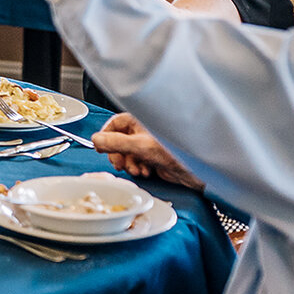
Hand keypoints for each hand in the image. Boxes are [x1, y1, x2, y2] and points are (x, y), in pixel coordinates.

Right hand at [90, 113, 204, 189]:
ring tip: (138, 169)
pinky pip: (137, 162)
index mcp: (141, 121)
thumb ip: (115, 143)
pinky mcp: (153, 158)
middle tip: (119, 164)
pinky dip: (138, 169)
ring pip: (127, 154)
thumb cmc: (177, 153)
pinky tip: (146, 172)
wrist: (198, 171)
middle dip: (118, 154)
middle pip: (119, 140)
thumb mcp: (140, 147)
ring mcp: (149, 145)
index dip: (106, 135)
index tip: (100, 147)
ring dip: (128, 164)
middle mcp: (144, 131)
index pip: (115, 123)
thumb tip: (95, 139)